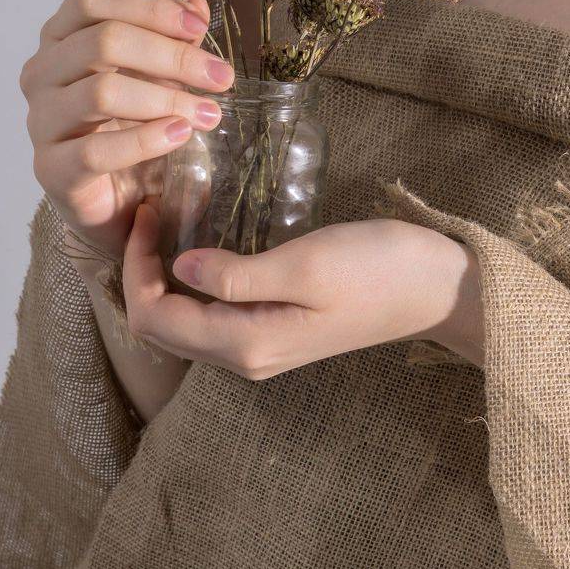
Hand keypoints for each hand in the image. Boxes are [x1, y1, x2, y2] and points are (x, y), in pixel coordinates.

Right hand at [22, 0, 234, 260]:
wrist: (113, 197)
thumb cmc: (130, 121)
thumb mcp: (159, 73)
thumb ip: (173, 37)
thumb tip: (196, 5)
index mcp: (62, 35)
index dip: (149, 7)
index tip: (199, 29)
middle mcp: (42, 72)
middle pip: (102, 41)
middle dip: (172, 57)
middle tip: (221, 77)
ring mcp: (41, 120)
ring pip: (101, 92)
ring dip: (166, 99)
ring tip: (209, 113)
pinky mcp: (51, 168)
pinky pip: (95, 150)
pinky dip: (145, 140)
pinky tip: (180, 135)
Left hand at [122, 200, 483, 378]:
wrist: (434, 288)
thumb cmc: (376, 269)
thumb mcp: (306, 264)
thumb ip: (238, 274)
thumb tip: (180, 269)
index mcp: (246, 343)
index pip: (155, 318)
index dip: (135, 270)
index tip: (148, 212)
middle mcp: (245, 357)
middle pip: (162, 326)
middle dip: (141, 272)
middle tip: (151, 211)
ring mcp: (259, 348)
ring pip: (184, 322)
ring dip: (164, 277)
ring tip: (168, 220)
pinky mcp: (274, 331)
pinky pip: (211, 314)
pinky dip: (193, 281)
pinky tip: (202, 242)